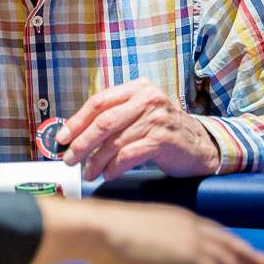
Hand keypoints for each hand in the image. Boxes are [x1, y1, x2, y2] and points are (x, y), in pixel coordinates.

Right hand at [32, 199, 263, 263]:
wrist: (98, 229)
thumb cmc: (107, 238)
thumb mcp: (141, 250)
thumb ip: (164, 262)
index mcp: (179, 218)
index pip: (214, 232)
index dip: (232, 244)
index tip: (247, 253)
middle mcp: (190, 226)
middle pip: (230, 244)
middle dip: (253, 257)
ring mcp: (192, 241)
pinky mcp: (190, 258)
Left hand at [57, 79, 220, 180]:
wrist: (202, 146)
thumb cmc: (163, 132)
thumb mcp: (139, 114)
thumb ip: (113, 118)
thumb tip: (74, 134)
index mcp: (137, 88)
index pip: (99, 101)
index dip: (77, 121)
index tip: (62, 138)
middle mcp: (147, 99)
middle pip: (104, 121)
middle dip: (81, 143)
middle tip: (69, 158)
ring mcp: (157, 118)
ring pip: (115, 140)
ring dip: (96, 160)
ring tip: (88, 173)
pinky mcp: (163, 139)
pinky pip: (130, 154)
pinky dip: (115, 167)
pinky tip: (108, 174)